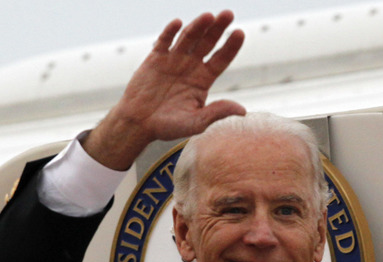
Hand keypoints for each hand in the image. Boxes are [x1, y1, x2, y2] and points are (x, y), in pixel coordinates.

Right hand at [84, 10, 245, 169]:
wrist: (139, 124)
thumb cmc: (169, 126)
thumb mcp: (197, 122)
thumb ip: (217, 113)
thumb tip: (243, 110)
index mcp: (203, 79)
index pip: (221, 59)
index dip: (231, 46)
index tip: (240, 32)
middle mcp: (191, 66)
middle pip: (208, 43)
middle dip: (218, 28)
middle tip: (228, 14)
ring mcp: (173, 60)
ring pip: (188, 38)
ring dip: (197, 26)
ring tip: (208, 16)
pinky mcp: (155, 59)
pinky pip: (164, 42)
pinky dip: (170, 32)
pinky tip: (178, 23)